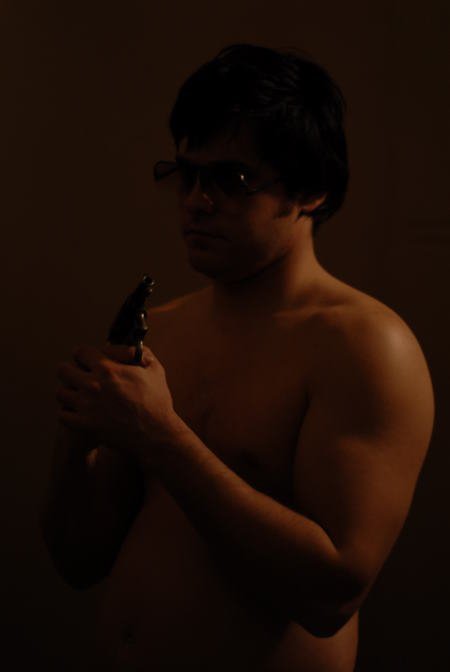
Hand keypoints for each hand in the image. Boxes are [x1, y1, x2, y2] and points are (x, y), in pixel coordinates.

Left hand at [56, 343, 178, 467]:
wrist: (155, 434)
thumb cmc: (157, 401)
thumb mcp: (155, 370)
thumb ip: (141, 354)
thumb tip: (131, 349)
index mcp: (108, 369)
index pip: (80, 352)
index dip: (84, 355)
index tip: (87, 360)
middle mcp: (93, 385)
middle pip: (63, 370)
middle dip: (71, 371)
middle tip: (79, 377)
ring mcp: (86, 406)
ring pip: (60, 392)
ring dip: (69, 392)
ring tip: (79, 395)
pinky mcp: (84, 425)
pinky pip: (62, 414)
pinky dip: (69, 413)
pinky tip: (80, 412)